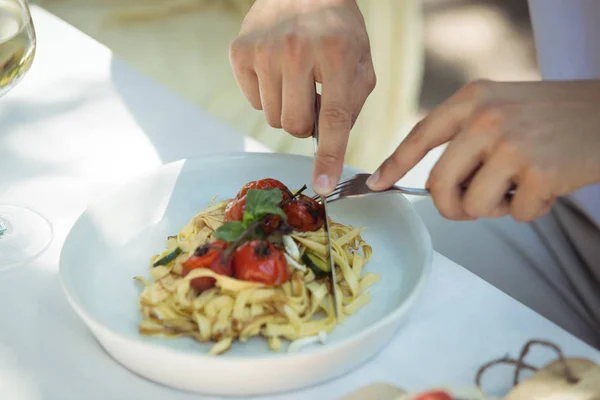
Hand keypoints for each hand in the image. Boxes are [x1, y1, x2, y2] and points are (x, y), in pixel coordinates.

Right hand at [229, 0, 375, 194]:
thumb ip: (351, 106)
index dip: (329, 156)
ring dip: (287, 108)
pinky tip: (276, 70)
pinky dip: (267, 95)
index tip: (323, 186)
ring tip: (295, 79)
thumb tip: (327, 146)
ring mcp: (263, 49)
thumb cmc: (337, 29)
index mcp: (337, 53)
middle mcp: (296, 49)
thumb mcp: (360, 62)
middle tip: (313, 99)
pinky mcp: (240, 51)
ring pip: (272, 117)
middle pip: (295, 125)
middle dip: (306, 124)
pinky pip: (253, 102)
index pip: (334, 118)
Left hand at [367, 79, 599, 221]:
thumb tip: (437, 184)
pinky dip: (530, 210)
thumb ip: (466, 136)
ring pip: (472, 206)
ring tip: (518, 188)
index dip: (393, 164)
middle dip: (450, 206)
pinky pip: (515, 214)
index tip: (376, 184)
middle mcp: (485, 118)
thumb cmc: (552, 116)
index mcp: (472, 99)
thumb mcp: (501, 106)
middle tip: (471, 205)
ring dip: (494, 208)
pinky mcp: (539, 171)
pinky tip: (548, 186)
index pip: (420, 136)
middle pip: (438, 184)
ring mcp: (511, 144)